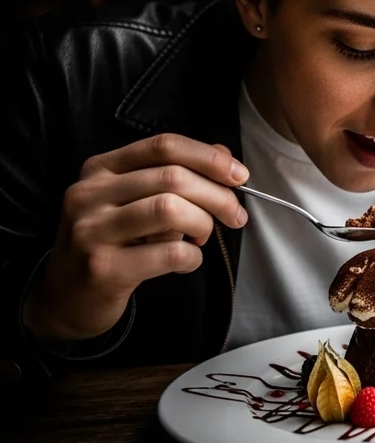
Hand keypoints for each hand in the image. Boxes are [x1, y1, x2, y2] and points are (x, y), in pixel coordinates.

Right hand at [22, 134, 249, 341]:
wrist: (67, 296)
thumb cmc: (111, 242)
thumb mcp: (132, 199)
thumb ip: (174, 173)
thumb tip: (224, 157)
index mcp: (100, 169)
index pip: (164, 146)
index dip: (209, 157)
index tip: (239, 175)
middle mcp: (89, 194)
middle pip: (173, 177)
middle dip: (218, 196)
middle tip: (235, 215)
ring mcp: (92, 231)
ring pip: (172, 210)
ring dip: (203, 224)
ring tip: (202, 238)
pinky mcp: (103, 268)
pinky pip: (170, 253)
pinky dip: (192, 258)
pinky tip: (185, 262)